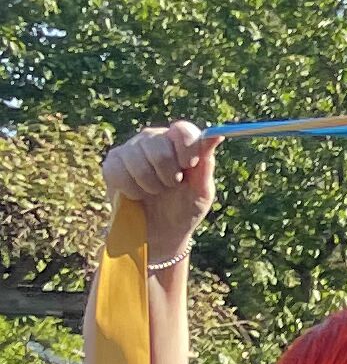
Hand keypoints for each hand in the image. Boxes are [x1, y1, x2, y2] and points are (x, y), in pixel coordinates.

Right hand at [104, 122, 217, 263]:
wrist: (162, 233)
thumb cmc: (185, 209)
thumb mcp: (201, 191)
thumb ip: (206, 164)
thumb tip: (217, 135)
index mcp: (178, 141)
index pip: (182, 130)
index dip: (186, 149)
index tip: (188, 167)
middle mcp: (153, 139)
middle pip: (158, 146)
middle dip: (169, 175)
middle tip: (171, 186)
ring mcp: (130, 149)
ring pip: (138, 160)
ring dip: (151, 185)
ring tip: (155, 191)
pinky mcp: (112, 164)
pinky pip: (119, 172)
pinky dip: (132, 190)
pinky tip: (138, 194)